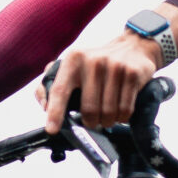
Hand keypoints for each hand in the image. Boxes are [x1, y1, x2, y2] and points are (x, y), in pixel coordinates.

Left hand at [39, 33, 162, 135]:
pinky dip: (122, 118)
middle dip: (91, 122)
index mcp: (73, 59)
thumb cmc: (97, 63)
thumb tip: (44, 105)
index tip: (52, 129)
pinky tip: (120, 112)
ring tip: (108, 115)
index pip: (60, 90)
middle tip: (93, 120)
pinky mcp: (131, 74)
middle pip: (89, 109)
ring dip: (108, 121)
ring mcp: (114, 67)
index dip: (55, 112)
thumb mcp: (72, 66)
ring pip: (108, 112)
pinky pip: (125, 109)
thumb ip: (51, 85)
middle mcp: (93, 62)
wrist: (133, 47)